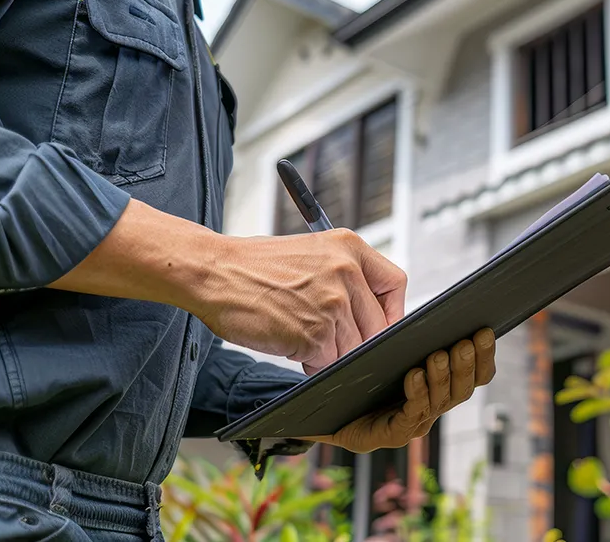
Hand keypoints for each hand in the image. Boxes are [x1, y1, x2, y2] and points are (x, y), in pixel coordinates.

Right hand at [50, 201, 406, 374]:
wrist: (214, 272)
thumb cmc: (256, 267)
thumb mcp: (312, 254)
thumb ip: (346, 277)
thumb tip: (372, 319)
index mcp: (350, 246)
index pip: (395, 283)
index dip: (391, 311)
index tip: (381, 325)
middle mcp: (347, 271)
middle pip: (376, 325)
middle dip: (356, 340)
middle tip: (328, 340)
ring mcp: (333, 303)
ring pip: (354, 347)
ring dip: (332, 354)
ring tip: (303, 340)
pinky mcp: (315, 333)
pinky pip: (330, 362)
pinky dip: (314, 364)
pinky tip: (295, 350)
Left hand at [303, 328, 496, 453]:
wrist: (325, 407)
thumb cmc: (361, 373)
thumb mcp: (391, 347)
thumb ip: (412, 332)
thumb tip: (434, 303)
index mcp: (439, 385)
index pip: (475, 375)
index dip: (484, 356)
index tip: (484, 330)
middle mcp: (432, 405)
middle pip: (463, 389)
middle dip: (466, 365)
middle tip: (463, 343)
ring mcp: (414, 422)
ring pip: (440, 401)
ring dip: (442, 378)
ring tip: (438, 355)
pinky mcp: (392, 435)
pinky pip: (411, 416)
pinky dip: (417, 395)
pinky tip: (414, 375)